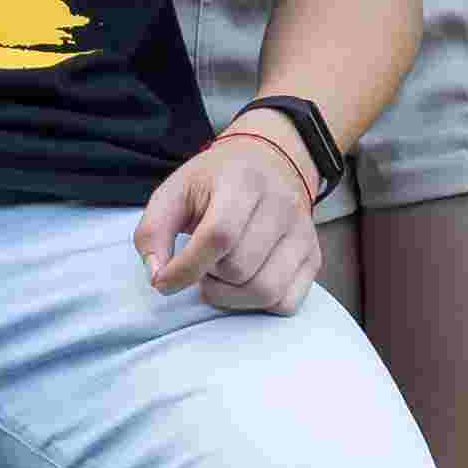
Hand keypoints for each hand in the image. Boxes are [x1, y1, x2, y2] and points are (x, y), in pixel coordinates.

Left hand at [133, 121, 326, 315]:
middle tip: (201, 264)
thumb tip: (158, 276)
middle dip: (208, 278)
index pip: (218, 236)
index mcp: (243, 181)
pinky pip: (287, 302)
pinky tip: (244, 283)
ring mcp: (303, 232)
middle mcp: (281, 204)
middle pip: (239, 269)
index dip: (186, 268)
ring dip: (230, 296)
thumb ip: (153, 232)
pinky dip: (258, 305)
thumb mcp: (175, 191)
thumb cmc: (215, 182)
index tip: (164, 281)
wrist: (269, 162)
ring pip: (265, 291)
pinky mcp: (313, 256)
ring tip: (219, 275)